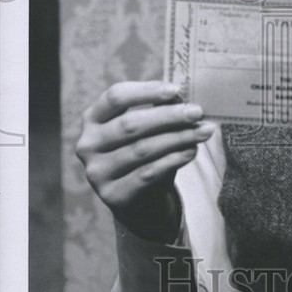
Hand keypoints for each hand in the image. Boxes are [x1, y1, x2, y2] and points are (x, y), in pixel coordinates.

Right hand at [75, 81, 215, 242]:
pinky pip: (147, 173)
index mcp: (93, 119)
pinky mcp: (112, 195)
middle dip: (169, 116)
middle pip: (130, 124)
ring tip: (203, 132)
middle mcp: (88, 144)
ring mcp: (97, 172)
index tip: (176, 90)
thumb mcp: (151, 129)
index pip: (115, 97)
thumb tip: (179, 98)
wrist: (141, 201)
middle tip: (197, 112)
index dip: (146, 91)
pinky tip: (191, 151)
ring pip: (141, 149)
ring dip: (178, 138)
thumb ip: (159, 110)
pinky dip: (173, 160)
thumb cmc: (147, 154)